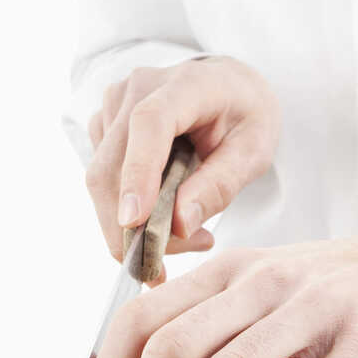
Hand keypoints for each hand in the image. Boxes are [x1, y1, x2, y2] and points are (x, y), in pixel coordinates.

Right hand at [85, 56, 280, 270]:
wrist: (227, 88)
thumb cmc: (245, 116)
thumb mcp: (254, 151)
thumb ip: (220, 185)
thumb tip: (180, 224)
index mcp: (186, 85)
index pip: (149, 125)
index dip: (137, 173)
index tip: (133, 222)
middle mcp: (138, 89)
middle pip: (111, 166)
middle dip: (129, 230)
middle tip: (161, 272)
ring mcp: (113, 107)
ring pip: (102, 182)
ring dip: (130, 227)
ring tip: (184, 239)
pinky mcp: (103, 127)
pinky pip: (104, 182)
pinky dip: (127, 214)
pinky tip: (164, 217)